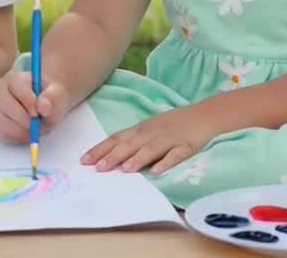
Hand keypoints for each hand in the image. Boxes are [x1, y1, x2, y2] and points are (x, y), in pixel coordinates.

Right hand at [0, 69, 68, 144]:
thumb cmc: (48, 99)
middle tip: (37, 125)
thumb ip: (53, 98)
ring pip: (1, 122)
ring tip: (33, 128)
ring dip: (20, 130)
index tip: (39, 113)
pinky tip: (24, 131)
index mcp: (15, 78)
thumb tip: (43, 106)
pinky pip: (0, 133)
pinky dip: (15, 137)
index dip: (28, 101)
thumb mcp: (58, 95)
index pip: (16, 86)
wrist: (42, 108)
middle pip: (5, 105)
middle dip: (24, 119)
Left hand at [81, 106, 215, 174]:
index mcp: (141, 130)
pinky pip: (175, 155)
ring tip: (124, 170)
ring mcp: (168, 139)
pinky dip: (166, 163)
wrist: (202, 115)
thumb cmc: (172, 124)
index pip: (116, 139)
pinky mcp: (185, 146)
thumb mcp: (150, 129)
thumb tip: (113, 158)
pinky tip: (158, 172)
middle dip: (113, 156)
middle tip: (98, 168)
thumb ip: (133, 142)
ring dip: (137, 159)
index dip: (100, 149)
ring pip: (150, 150)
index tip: (84, 160)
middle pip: (129, 145)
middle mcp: (151, 133)